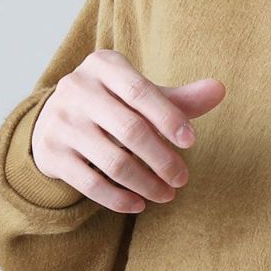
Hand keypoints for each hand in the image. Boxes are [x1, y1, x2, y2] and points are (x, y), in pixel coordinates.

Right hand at [30, 48, 225, 211]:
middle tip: (182, 178)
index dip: (168, 117)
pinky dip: (118, 198)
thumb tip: (219, 90)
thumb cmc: (112, 103)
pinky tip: (139, 205)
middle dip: (162, 159)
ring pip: (112, 162)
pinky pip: (90, 183)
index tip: (191, 142)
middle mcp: (76, 89)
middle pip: (129, 130)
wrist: (53, 118)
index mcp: (102, 65)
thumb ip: (179, 98)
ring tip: (167, 194)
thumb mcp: (140, 94)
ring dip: (146, 184)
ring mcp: (60, 122)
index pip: (139, 91)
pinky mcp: (50, 154)